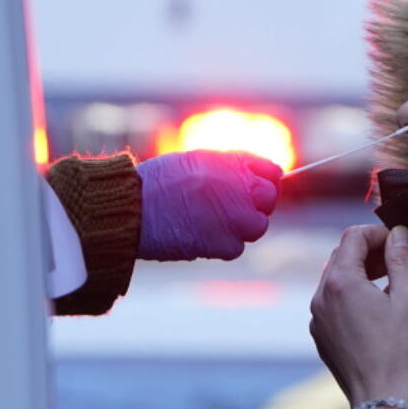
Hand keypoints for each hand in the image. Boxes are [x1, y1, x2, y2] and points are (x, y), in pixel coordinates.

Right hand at [136, 150, 281, 260]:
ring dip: (239, 227)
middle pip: (268, 200)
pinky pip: (236, 248)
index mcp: (235, 163)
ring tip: (211, 222)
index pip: (272, 172)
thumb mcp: (199, 160)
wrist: (135, 205)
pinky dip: (222, 245)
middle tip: (229, 209)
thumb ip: (229, 168)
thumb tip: (250, 178)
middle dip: (253, 205)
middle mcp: (242, 188)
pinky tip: (201, 235)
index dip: (263, 181)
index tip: (252, 189)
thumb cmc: (159, 181)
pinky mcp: (225, 244)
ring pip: (257, 226)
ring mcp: (237, 218)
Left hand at [309, 225, 407, 408]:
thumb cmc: (398, 348)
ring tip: (388, 282)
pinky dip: (350, 295)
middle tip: (397, 260)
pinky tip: (374, 308)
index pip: (353, 236)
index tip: (399, 242)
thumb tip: (398, 233)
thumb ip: (401, 258)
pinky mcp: (320, 334)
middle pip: (341, 256)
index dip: (378, 232)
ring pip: (335, 279)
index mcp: (340, 282)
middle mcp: (321, 296)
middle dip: (369, 251)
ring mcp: (317, 316)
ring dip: (359, 272)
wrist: (380, 396)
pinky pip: (332, 302)